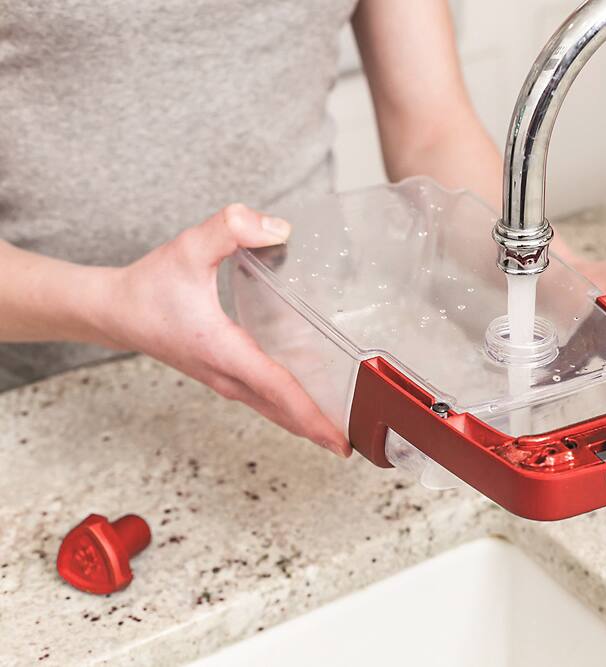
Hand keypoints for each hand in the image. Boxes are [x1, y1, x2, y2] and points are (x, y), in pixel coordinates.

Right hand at [91, 205, 350, 456]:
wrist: (113, 310)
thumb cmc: (149, 285)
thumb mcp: (190, 247)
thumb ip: (231, 228)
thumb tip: (277, 228)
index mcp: (223, 350)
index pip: (277, 389)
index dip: (311, 415)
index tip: (338, 440)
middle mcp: (226, 374)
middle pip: (281, 411)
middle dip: (319, 430)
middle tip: (355, 446)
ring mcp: (224, 379)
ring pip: (272, 409)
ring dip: (305, 422)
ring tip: (341, 431)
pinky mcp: (222, 375)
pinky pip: (263, 398)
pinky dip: (288, 407)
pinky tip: (309, 402)